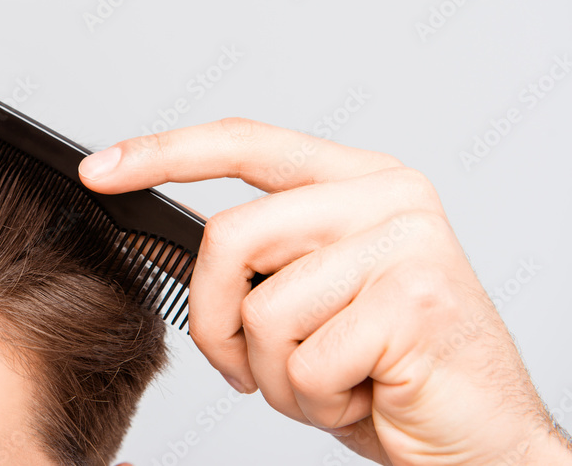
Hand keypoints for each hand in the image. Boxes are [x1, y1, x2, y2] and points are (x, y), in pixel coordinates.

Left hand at [79, 117, 571, 464]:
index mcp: (356, 181)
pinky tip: (362, 396)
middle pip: (230, 237)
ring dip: (276, 375)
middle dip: (216, 321)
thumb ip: (263, 256)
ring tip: (330, 382)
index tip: (99, 170)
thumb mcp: (312, 296)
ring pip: (263, 310)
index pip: (244, 143)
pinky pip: (304, 363)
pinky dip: (313, 401)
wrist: (480, 443)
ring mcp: (405, 243)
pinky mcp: (414, 302)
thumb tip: (175, 245)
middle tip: (245, 367)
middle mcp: (385, 196)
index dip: (163, 153)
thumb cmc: (387, 372)